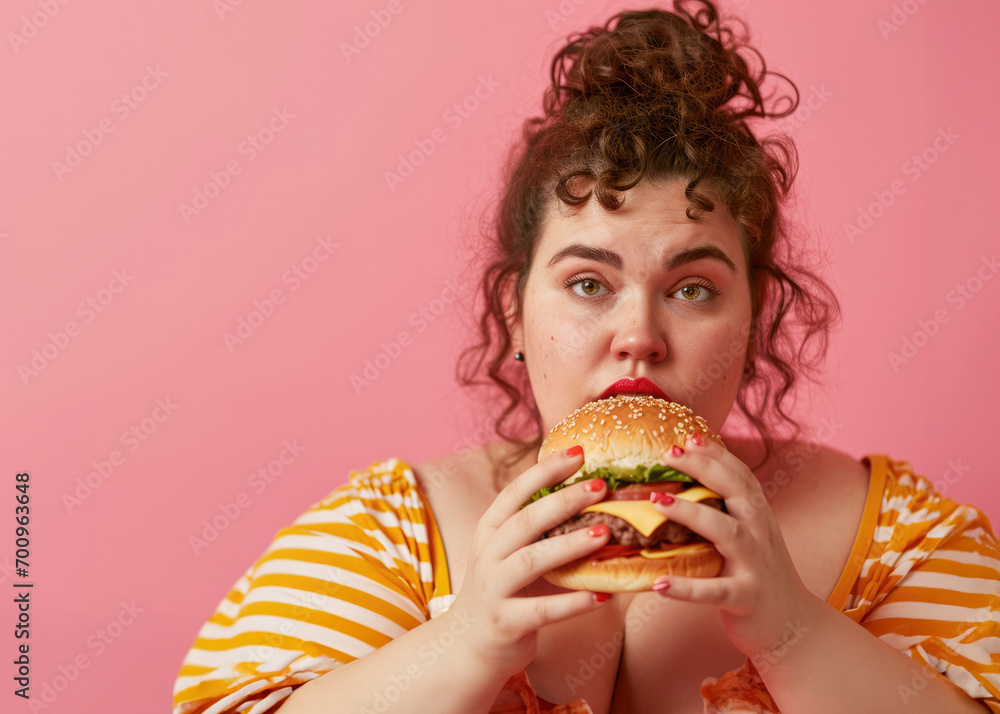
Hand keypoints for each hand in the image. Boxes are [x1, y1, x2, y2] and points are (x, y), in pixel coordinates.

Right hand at [448, 447, 612, 675]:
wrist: (468, 644)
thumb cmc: (501, 589)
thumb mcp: (508, 551)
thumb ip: (537, 527)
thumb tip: (589, 495)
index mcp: (489, 530)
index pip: (515, 491)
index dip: (546, 470)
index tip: (578, 452)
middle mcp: (488, 555)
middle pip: (526, 520)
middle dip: (565, 500)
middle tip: (601, 487)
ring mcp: (494, 589)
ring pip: (532, 560)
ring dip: (569, 545)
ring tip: (604, 534)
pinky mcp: (506, 622)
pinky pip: (543, 610)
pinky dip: (573, 603)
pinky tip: (602, 597)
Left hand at [649, 434, 821, 658]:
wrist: (793, 624)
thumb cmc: (758, 573)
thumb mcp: (749, 535)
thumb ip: (726, 510)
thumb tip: (686, 482)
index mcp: (759, 517)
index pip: (741, 476)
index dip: (717, 454)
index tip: (689, 436)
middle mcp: (760, 534)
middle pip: (737, 492)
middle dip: (704, 468)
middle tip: (670, 453)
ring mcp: (755, 565)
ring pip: (727, 533)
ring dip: (691, 514)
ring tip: (657, 501)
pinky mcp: (746, 598)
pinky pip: (715, 591)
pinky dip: (687, 589)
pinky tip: (659, 584)